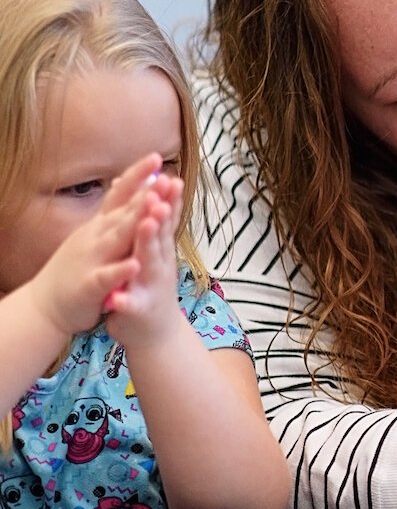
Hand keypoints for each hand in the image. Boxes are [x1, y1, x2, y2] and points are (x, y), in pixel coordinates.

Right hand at [23, 155, 159, 337]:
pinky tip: (134, 264)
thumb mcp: (96, 233)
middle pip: (123, 212)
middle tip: (164, 177)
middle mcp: (95, 237)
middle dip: (144, 195)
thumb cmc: (80, 267)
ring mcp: (92, 260)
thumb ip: (114, 210)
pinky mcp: (90, 286)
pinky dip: (120, 271)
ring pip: (115, 240)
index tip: (158, 156)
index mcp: (101, 226)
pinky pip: (107, 277)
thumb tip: (127, 181)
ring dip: (134, 225)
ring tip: (153, 211)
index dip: (138, 177)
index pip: (121, 195)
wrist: (47, 305)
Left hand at [104, 174, 183, 348]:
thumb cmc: (151, 288)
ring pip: (149, 263)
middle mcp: (160, 265)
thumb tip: (156, 192)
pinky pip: (131, 304)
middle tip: (162, 191)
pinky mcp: (137, 311)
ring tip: (148, 225)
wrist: (157, 334)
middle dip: (161, 213)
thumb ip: (155, 226)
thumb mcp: (155, 254)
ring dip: (149, 244)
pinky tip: (117, 297)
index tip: (167, 174)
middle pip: (160, 235)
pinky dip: (125, 300)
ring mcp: (150, 287)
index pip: (164, 218)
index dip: (166, 197)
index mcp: (159, 250)